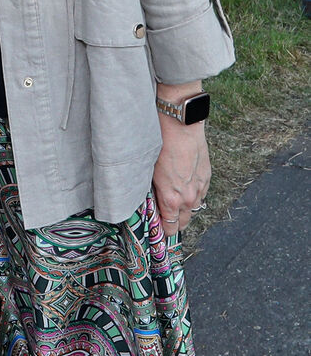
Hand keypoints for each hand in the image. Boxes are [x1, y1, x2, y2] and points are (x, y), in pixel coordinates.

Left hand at [152, 115, 210, 235]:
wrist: (180, 125)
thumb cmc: (160, 143)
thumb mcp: (149, 171)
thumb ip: (152, 190)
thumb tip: (149, 200)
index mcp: (171, 199)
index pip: (169, 227)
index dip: (162, 230)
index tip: (156, 229)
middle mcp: (188, 197)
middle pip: (182, 223)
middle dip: (173, 223)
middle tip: (164, 219)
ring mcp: (199, 188)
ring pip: (193, 210)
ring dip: (184, 209)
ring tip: (174, 203)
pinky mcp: (207, 177)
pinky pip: (201, 195)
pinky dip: (193, 195)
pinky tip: (184, 188)